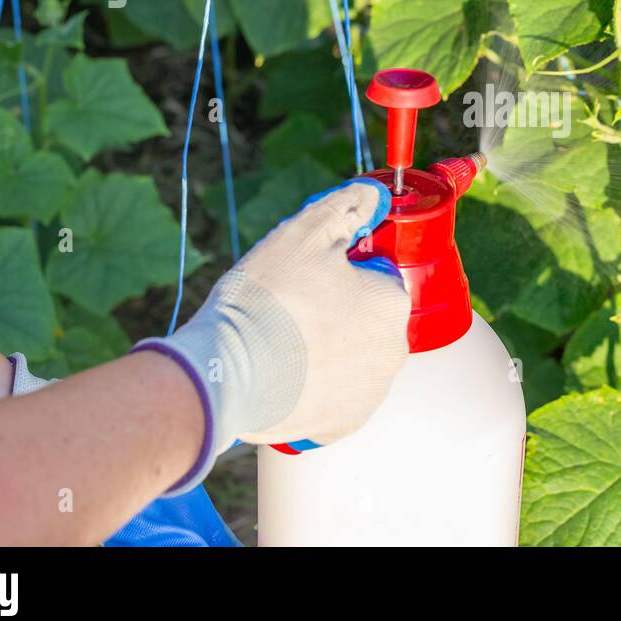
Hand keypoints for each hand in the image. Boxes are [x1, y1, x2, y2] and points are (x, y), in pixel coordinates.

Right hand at [134, 179, 410, 493]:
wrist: (227, 375)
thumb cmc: (269, 301)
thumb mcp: (304, 233)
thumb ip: (345, 207)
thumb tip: (370, 196)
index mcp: (392, 302)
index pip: (375, 275)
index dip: (340, 269)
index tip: (308, 274)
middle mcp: (393, 350)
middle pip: (366, 317)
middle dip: (336, 308)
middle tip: (291, 307)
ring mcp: (370, 391)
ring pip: (352, 356)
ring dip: (326, 347)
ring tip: (281, 342)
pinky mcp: (343, 424)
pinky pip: (335, 394)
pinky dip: (314, 383)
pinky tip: (284, 373)